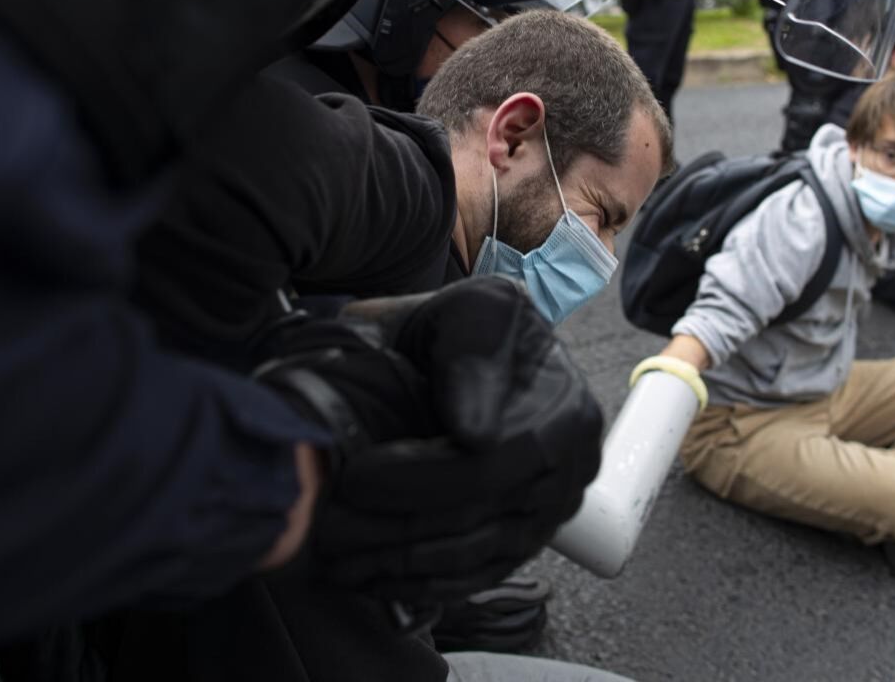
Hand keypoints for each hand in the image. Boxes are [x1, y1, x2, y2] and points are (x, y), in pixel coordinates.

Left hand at [255, 304, 603, 601]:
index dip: (411, 481)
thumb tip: (474, 435)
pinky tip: (370, 576)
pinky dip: (419, 585)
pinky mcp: (530, 539)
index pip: (483, 468)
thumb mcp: (474, 309)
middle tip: (327, 523)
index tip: (352, 476)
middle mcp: (568, 471)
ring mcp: (551, 512)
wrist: (482, 344)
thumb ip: (471, 355)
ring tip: (335, 553)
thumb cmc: (472, 324)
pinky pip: (476, 578)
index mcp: (564, 413)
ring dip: (395, 565)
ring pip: (470, 558)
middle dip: (391, 528)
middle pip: (474, 521)